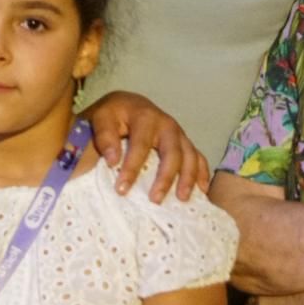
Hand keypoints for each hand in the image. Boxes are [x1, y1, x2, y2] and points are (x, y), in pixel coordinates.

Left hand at [80, 91, 208, 202]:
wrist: (127, 105)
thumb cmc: (113, 115)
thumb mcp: (101, 118)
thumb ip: (104, 136)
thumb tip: (112, 160)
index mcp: (144, 116)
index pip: (140, 144)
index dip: (131, 168)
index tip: (122, 190)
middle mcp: (166, 123)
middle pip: (172, 151)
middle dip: (165, 177)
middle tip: (155, 200)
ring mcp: (178, 133)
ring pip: (190, 155)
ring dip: (188, 177)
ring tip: (182, 198)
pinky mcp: (184, 142)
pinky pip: (198, 157)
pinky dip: (202, 173)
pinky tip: (202, 191)